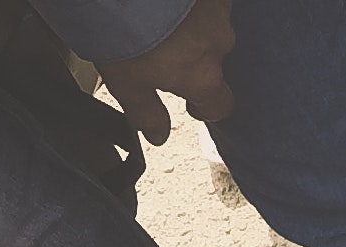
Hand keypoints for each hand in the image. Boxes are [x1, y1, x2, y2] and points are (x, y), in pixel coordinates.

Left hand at [96, 0, 233, 145]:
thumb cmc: (127, 31)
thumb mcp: (125, 80)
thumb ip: (145, 110)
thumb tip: (158, 136)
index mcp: (203, 76)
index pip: (220, 104)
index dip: (206, 107)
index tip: (192, 106)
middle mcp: (219, 44)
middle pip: (213, 59)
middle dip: (194, 57)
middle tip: (163, 49)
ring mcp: (217, 10)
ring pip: (208, 25)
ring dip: (191, 25)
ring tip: (161, 18)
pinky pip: (204, 1)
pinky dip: (189, 4)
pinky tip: (169, 3)